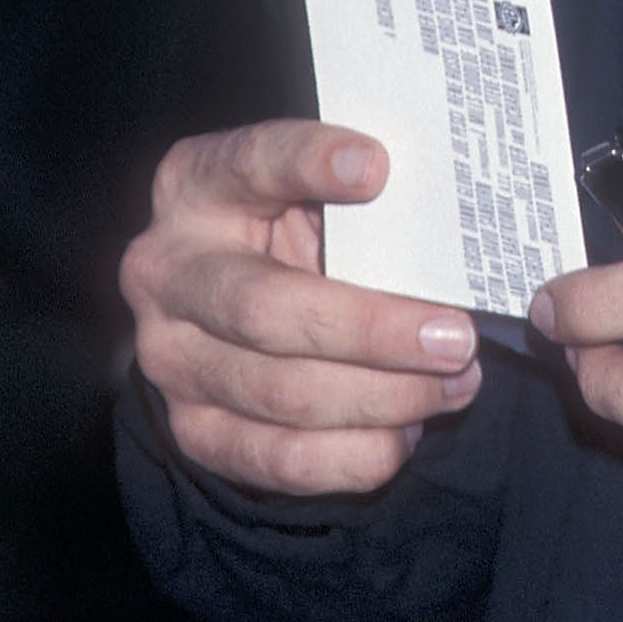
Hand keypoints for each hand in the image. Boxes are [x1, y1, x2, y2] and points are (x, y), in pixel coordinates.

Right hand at [120, 121, 483, 497]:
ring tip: (454, 384)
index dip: (310, 162)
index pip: (252, 163)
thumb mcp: (314, 191)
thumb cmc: (296, 227)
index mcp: (195, 183)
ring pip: (282, 395)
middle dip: (374, 329)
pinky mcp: (192, 429)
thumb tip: (447, 236)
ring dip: (384, 398)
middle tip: (455, 337)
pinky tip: (407, 431)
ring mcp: (170, 358)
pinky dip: (356, 454)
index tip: (379, 167)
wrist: (229, 298)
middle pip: (267, 309)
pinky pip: (279, 459)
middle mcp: (167, 271)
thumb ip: (359, 199)